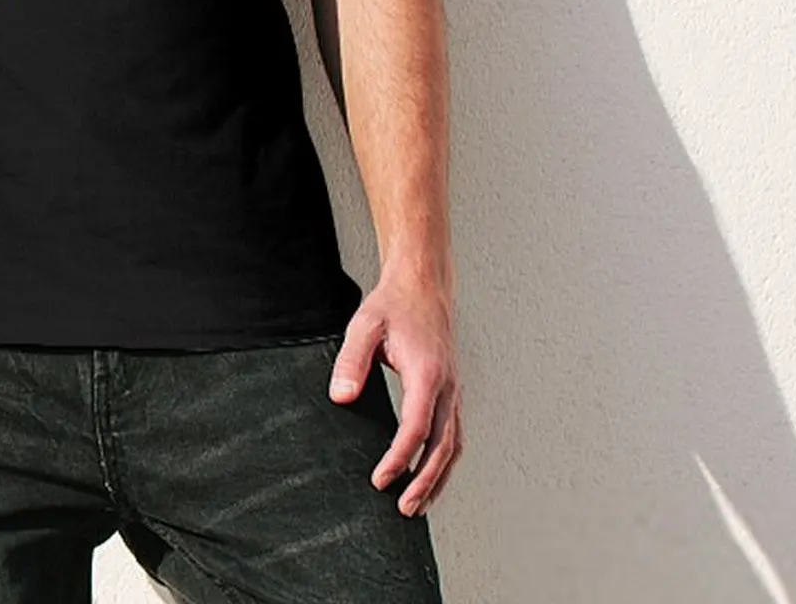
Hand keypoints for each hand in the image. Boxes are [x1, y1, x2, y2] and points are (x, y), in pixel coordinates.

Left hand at [327, 273, 462, 517]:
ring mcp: (454, 391)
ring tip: (418, 506)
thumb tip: (341, 398)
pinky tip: (429, 476)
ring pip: (454, 446)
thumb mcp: (364, 325)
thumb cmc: (393, 305)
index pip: (417, 428)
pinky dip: (444, 461)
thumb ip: (351, 362)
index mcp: (427, 373)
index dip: (399, 458)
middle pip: (443, 447)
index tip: (380, 480)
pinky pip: (454, 434)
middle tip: (403, 509)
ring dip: (438, 479)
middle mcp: (448, 387)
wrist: (423, 286)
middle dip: (424, 482)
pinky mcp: (452, 392)